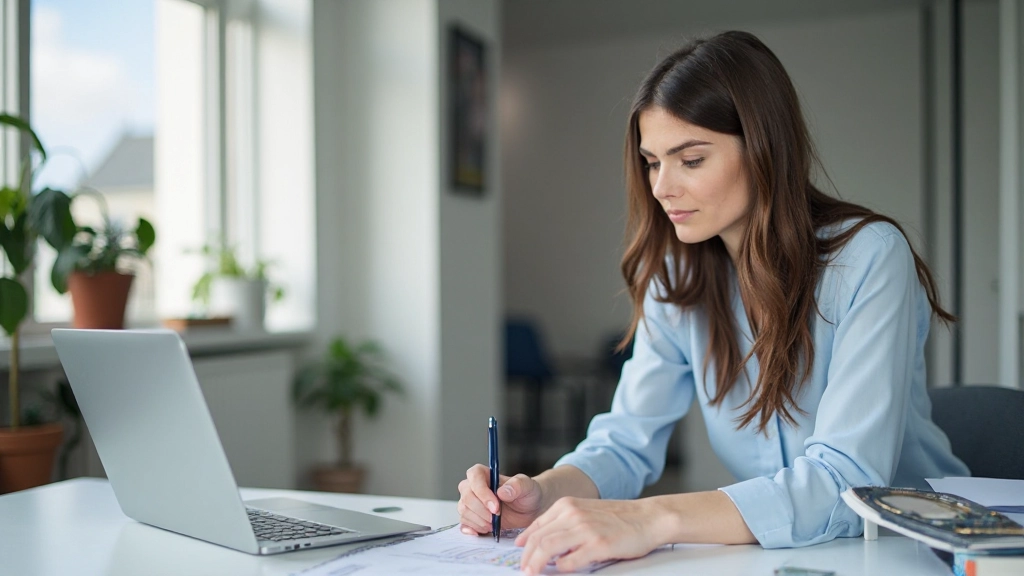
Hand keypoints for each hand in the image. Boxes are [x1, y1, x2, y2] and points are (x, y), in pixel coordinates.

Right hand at [457, 464, 544, 535]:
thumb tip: (501, 492)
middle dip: (482, 511)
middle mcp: (474, 487)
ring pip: (464, 511)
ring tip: (494, 524)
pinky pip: (464, 523)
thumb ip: (517, 485)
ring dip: (479, 521)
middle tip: (497, 517)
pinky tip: (483, 531)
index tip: (495, 507)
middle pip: (467, 496)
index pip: (474, 477)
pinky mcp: (471, 517)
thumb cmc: (527, 494)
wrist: (529, 510)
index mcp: (485, 474)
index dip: (482, 493)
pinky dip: (472, 529)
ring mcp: (470, 503)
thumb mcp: (527, 486)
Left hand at [515, 497, 662, 574]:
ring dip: (536, 564)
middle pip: (537, 539)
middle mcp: (573, 514)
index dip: (524, 543)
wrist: (648, 517)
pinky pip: (569, 561)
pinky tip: (562, 570)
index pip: (536, 526)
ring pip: (547, 549)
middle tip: (524, 570)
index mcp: (567, 505)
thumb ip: (564, 522)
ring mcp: (585, 529)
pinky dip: (561, 568)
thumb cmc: (618, 518)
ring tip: (533, 573)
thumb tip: (541, 542)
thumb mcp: (586, 511)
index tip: (520, 554)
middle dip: (526, 558)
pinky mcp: (598, 545)